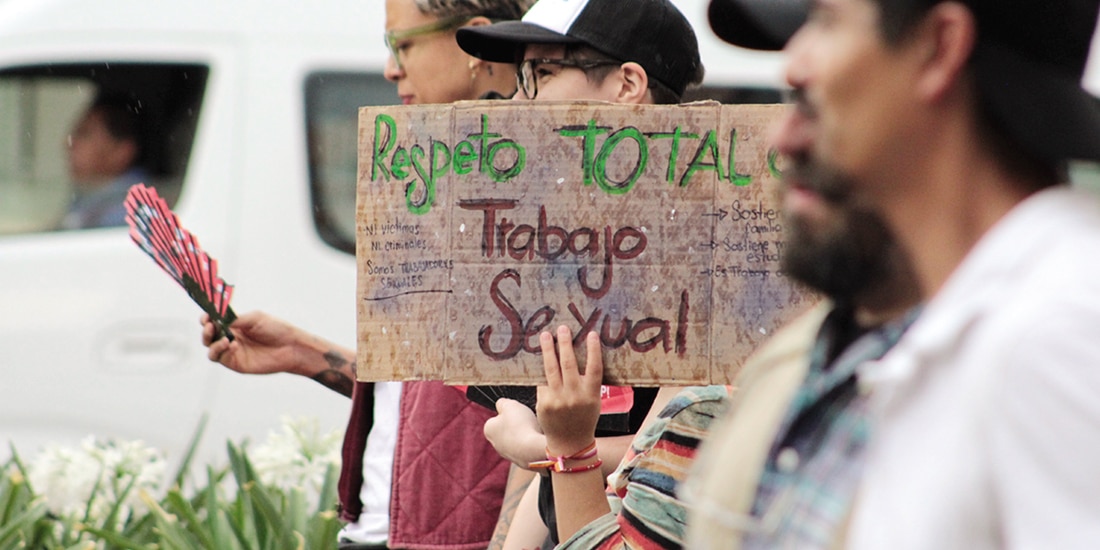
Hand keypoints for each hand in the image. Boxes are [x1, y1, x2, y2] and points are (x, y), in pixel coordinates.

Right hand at [200, 311, 305, 375]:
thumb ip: (235, 319)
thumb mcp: (255, 318)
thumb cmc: (276, 329)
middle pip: (208, 336)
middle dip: (206, 330)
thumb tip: (217, 318)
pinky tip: (233, 345)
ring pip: (210, 349)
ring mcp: (232, 351)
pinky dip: (221, 351)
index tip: (206, 316)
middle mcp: (231, 337)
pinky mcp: (236, 363)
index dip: (206, 318)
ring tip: (225, 339)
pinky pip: (220, 358)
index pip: (213, 321)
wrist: (291, 346)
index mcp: (234, 325)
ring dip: (212, 342)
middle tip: (210, 326)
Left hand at [484, 398, 546, 468]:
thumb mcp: (510, 405)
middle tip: (526, 421)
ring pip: (518, 438)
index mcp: (489, 429)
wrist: (534, 450)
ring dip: (526, 434)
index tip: (516, 412)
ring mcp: (508, 455)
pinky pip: (528, 448)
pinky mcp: (522, 462)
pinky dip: (532, 444)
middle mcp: (495, 444)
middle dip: (518, 424)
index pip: (497, 417)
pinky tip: (537, 441)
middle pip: (508, 428)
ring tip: (533, 431)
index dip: (509, 412)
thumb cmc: (520, 426)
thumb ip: (503, 403)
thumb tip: (501, 404)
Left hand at [536, 325, 602, 456]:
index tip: (591, 334)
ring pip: (551, 369)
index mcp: (591, 395)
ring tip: (545, 335)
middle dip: (565, 344)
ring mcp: (558, 400)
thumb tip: (580, 354)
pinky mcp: (544, 403)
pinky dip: (542, 370)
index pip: (594, 368)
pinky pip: (542, 382)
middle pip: (569, 364)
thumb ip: (587, 383)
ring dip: (548, 350)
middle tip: (562, 328)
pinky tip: (540, 357)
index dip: (593, 350)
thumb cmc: (584, 418)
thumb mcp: (593, 402)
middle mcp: (574, 396)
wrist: (570, 443)